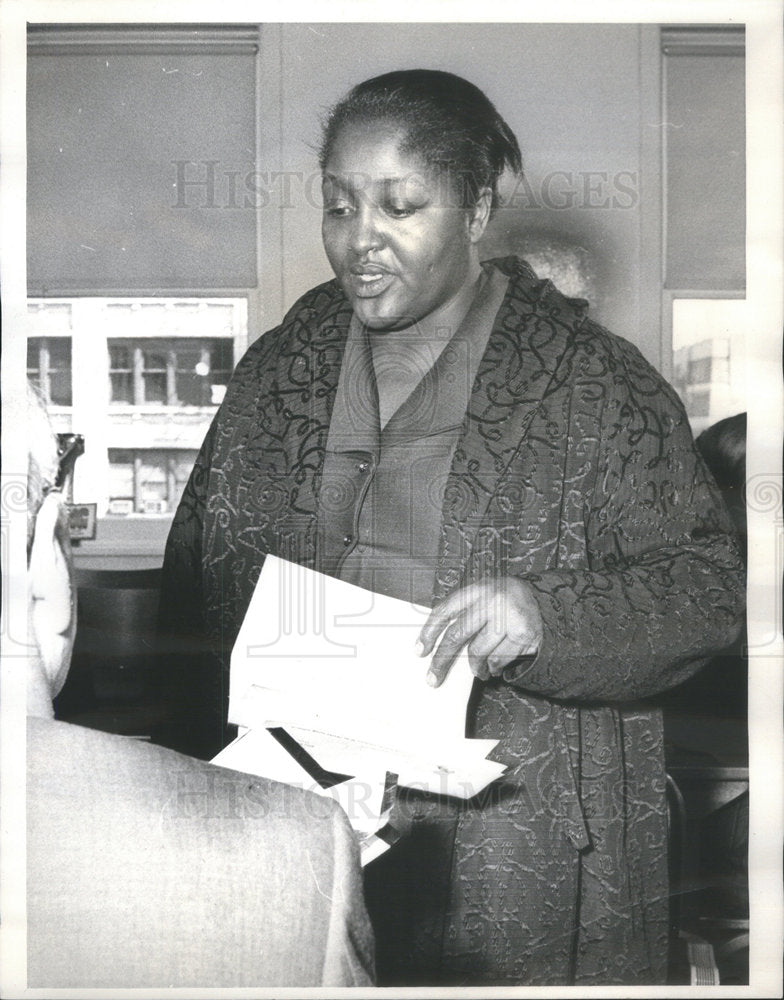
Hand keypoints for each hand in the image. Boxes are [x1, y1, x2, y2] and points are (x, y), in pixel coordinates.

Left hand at [417, 578, 542, 687]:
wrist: (548, 602)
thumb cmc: (507, 603)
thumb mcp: (485, 597)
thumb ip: (465, 614)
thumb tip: (438, 646)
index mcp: (477, 589)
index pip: (445, 611)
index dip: (429, 633)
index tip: (420, 651)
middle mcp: (491, 600)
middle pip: (457, 635)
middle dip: (442, 660)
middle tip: (433, 678)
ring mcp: (508, 617)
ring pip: (478, 652)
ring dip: (475, 667)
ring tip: (478, 670)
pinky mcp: (523, 634)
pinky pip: (498, 660)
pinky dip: (494, 668)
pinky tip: (496, 666)